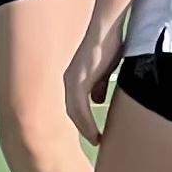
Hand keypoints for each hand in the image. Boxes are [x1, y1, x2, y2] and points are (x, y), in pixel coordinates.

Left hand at [63, 17, 126, 146]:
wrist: (105, 29)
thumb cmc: (106, 45)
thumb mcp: (103, 70)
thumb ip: (99, 84)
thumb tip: (98, 99)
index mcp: (71, 79)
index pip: (69, 106)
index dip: (78, 122)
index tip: (88, 134)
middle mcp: (66, 82)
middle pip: (68, 113)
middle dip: (79, 129)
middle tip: (91, 143)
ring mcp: (69, 82)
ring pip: (73, 114)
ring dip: (84, 130)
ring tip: (96, 142)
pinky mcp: (78, 82)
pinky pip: (81, 110)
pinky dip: (87, 125)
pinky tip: (95, 135)